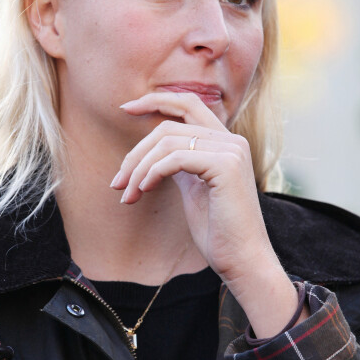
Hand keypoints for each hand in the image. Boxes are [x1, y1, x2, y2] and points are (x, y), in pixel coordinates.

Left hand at [111, 91, 301, 338]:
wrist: (242, 260)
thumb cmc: (218, 231)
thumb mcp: (194, 188)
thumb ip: (180, 163)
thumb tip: (151, 151)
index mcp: (225, 142)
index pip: (188, 103)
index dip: (155, 100)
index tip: (125, 108)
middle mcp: (232, 140)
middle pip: (169, 126)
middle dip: (136, 152)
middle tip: (117, 182)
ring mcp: (231, 150)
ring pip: (167, 142)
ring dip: (138, 169)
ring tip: (127, 194)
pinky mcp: (226, 166)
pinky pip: (175, 158)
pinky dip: (151, 173)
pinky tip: (143, 191)